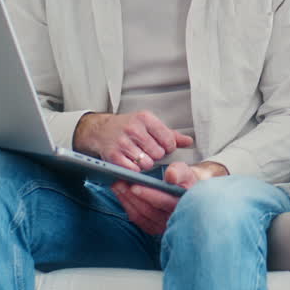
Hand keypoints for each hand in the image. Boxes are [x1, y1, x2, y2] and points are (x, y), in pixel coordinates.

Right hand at [74, 110, 193, 172]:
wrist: (100, 130)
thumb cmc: (128, 127)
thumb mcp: (149, 125)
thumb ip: (171, 134)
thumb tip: (188, 141)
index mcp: (145, 118)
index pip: (169, 139)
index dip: (168, 147)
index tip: (162, 146)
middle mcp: (133, 128)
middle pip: (159, 153)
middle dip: (156, 156)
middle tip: (148, 152)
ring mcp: (122, 142)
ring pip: (147, 163)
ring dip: (145, 164)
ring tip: (139, 157)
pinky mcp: (113, 156)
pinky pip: (133, 170)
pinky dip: (135, 170)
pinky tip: (131, 163)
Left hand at [111, 161, 226, 235]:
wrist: (187, 192)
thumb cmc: (185, 181)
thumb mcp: (186, 172)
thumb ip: (179, 172)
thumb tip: (170, 176)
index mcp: (184, 204)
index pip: (165, 202)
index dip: (149, 195)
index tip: (134, 186)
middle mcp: (174, 218)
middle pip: (148, 209)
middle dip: (131, 196)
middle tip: (118, 182)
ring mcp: (163, 225)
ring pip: (141, 215)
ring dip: (126, 200)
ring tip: (116, 185)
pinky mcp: (154, 228)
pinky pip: (138, 220)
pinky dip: (128, 207)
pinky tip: (121, 195)